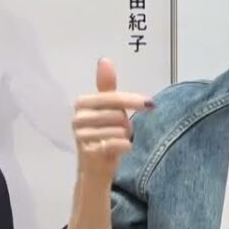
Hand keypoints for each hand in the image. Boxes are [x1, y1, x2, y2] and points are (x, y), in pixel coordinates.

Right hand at [72, 58, 152, 183]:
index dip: (133, 101)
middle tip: (121, 132)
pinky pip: (116, 143)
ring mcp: (81, 136)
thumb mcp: (107, 109)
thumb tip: (104, 60)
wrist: (94, 169)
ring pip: (119, 129)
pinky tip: (122, 149)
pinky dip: (125, 146)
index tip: (150, 104)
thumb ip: (107, 86)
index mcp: (82, 103)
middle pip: (118, 114)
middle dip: (126, 124)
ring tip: (117, 141)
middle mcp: (77, 118)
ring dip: (125, 136)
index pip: (113, 98)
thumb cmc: (103, 135)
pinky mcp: (88, 152)